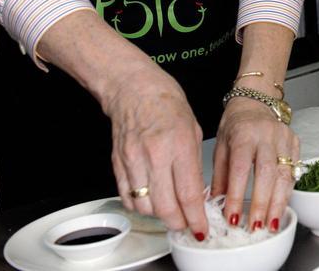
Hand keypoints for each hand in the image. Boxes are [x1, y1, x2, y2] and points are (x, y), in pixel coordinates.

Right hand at [103, 68, 207, 238]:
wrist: (133, 88)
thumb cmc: (166, 102)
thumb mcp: (194, 129)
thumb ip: (194, 163)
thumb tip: (197, 193)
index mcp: (179, 144)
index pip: (188, 194)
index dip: (196, 218)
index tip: (201, 229)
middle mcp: (154, 155)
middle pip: (165, 207)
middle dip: (179, 223)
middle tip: (187, 224)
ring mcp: (133, 161)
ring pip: (145, 207)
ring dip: (160, 215)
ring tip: (171, 209)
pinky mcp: (117, 164)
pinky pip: (128, 198)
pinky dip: (141, 206)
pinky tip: (151, 199)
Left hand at [210, 95, 298, 233]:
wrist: (255, 102)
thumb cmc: (236, 125)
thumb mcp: (220, 146)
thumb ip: (219, 176)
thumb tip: (215, 204)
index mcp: (243, 135)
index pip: (240, 169)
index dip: (237, 195)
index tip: (233, 217)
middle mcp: (266, 136)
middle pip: (267, 173)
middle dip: (262, 204)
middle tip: (256, 226)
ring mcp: (284, 138)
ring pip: (285, 174)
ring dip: (278, 203)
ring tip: (271, 223)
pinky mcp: (295, 143)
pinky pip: (294, 171)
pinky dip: (288, 191)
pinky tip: (281, 206)